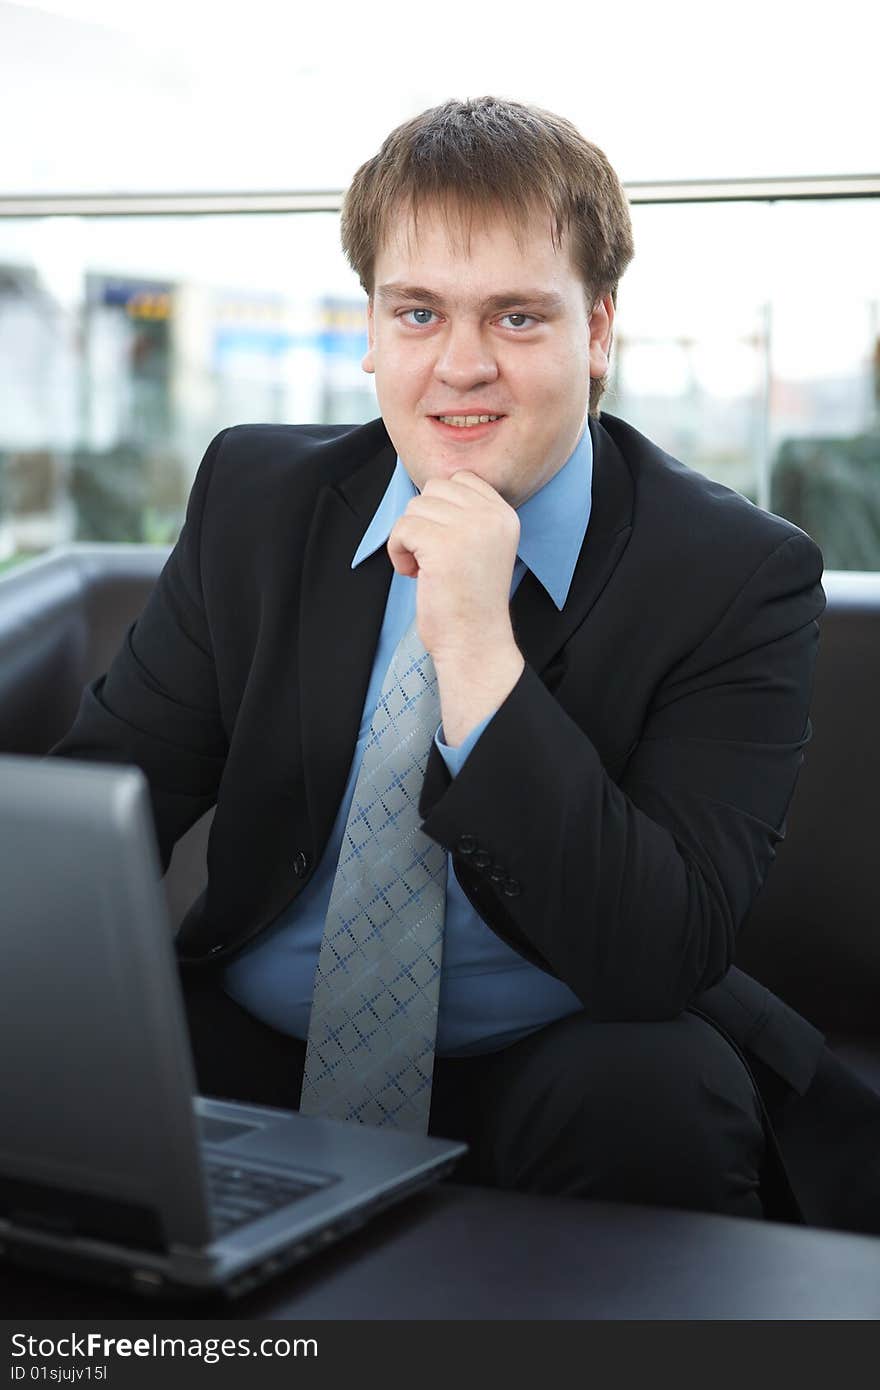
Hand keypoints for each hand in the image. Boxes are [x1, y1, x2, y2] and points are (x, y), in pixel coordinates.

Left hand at [387, 471, 524, 744]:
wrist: (475, 643)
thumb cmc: (470, 601)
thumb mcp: (481, 546)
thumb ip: (466, 515)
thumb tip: (427, 490)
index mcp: (505, 514)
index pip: (461, 479)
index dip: (441, 508)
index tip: (447, 544)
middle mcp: (491, 516)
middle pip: (434, 489)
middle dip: (423, 521)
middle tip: (434, 557)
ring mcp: (469, 529)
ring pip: (414, 507)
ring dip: (410, 538)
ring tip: (426, 568)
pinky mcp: (442, 545)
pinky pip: (402, 528)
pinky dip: (398, 552)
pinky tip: (415, 575)